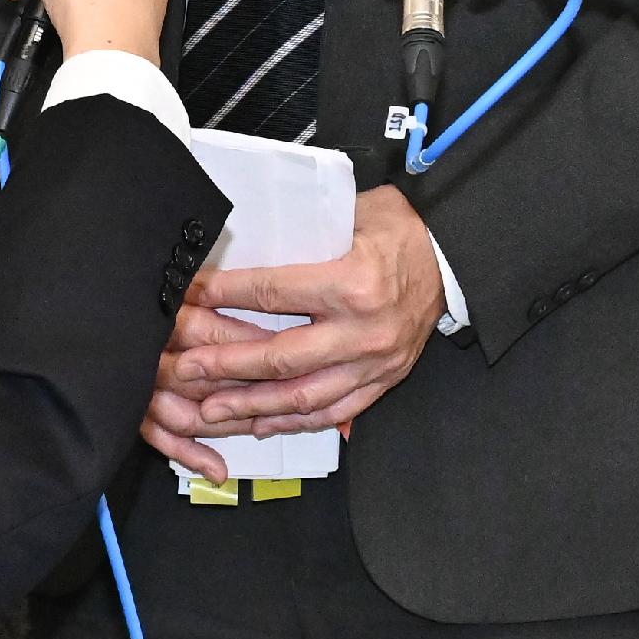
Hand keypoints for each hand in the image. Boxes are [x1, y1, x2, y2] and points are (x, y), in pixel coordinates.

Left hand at [145, 186, 445, 470]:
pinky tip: (262, 423)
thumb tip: (237, 247)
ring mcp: (375, 362)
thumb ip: (300, 236)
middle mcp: (363, 329)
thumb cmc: (400, 228)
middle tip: (186, 368)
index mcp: (352, 282)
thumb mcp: (350, 215)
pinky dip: (295, 422)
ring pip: (304, 397)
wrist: (452, 253)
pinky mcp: (385, 379)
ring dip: (253, 406)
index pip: (273, 293)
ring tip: (212, 410)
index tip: (191, 297)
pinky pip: (335, 411)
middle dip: (226, 366)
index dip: (225, 295)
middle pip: (281, 357)